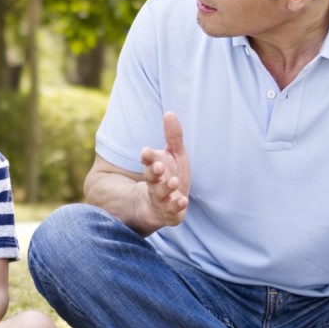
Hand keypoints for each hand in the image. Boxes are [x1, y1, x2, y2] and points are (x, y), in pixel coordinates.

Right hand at [139, 112, 190, 228]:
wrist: (158, 207)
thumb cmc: (168, 176)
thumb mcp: (173, 155)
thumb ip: (173, 137)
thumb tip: (169, 113)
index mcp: (154, 168)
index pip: (148, 161)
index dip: (148, 157)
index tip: (146, 152)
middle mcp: (155, 184)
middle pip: (151, 178)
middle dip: (154, 172)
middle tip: (158, 167)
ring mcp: (161, 200)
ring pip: (160, 194)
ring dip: (165, 188)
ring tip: (173, 182)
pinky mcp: (169, 214)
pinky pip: (171, 212)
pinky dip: (176, 208)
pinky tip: (182, 201)